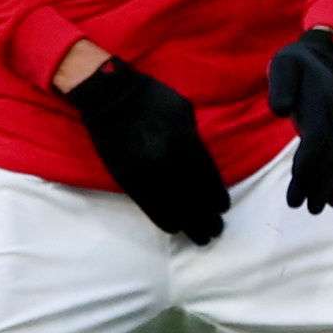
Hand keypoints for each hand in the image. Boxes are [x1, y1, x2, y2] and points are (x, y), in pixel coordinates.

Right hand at [64, 55, 227, 244]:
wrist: (110, 96)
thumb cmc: (151, 98)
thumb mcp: (184, 112)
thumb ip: (195, 140)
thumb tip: (203, 165)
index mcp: (185, 142)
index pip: (208, 180)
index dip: (217, 198)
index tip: (223, 209)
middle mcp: (168, 162)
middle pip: (195, 200)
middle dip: (208, 219)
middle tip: (215, 230)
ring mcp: (146, 172)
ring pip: (174, 208)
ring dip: (190, 225)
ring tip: (200, 237)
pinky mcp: (128, 179)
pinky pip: (150, 207)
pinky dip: (165, 220)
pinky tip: (175, 228)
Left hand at [263, 26, 332, 215]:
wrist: (321, 61)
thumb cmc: (295, 64)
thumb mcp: (285, 64)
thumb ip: (282, 85)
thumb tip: (280, 110)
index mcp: (322, 104)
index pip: (317, 137)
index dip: (308, 157)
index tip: (298, 177)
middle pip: (324, 156)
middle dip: (313, 182)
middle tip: (302, 207)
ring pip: (331, 163)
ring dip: (323, 187)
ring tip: (314, 210)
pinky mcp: (332, 137)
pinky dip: (332, 183)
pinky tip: (331, 203)